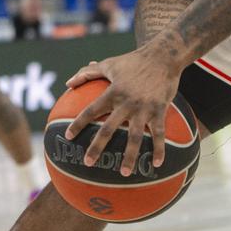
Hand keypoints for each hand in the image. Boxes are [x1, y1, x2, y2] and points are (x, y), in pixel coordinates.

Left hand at [63, 48, 181, 176]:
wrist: (162, 56)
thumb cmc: (132, 61)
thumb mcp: (109, 64)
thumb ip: (87, 73)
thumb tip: (68, 83)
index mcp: (112, 92)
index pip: (91, 110)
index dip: (78, 123)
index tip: (68, 136)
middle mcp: (126, 102)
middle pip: (109, 128)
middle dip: (97, 146)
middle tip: (87, 162)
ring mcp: (144, 108)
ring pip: (135, 137)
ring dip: (130, 156)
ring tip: (125, 173)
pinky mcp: (159, 110)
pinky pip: (159, 134)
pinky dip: (159, 149)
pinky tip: (156, 164)